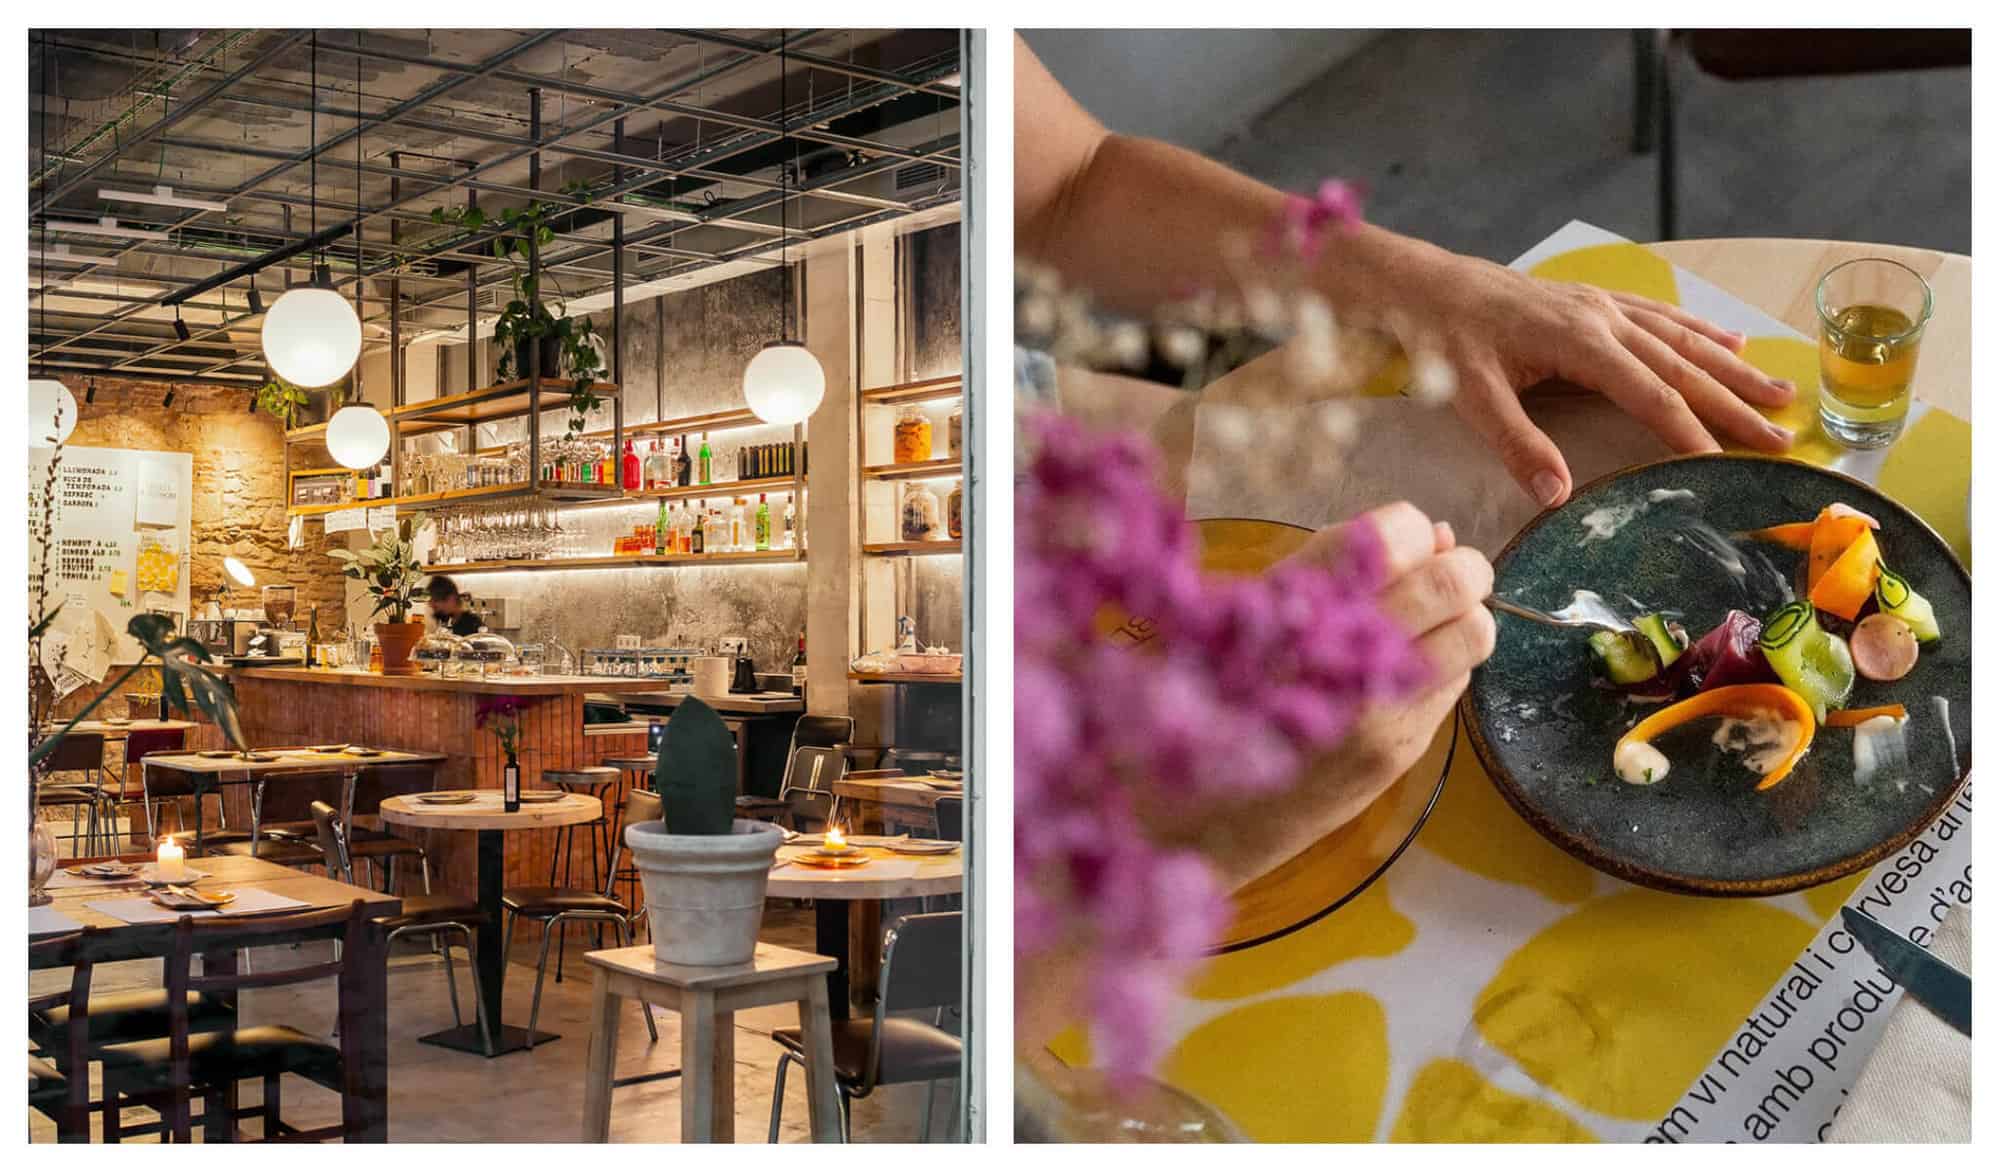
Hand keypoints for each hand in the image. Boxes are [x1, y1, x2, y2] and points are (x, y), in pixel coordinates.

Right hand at [1145, 502, 1494, 890]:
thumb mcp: (1249, 609)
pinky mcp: (1398, 749)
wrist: (1194, 814)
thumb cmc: (1211, 695)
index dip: (1409, 531)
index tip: (1396, 546)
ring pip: (1475, 631)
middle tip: (1437, 580)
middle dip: (1459, 569)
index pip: (1400, 532)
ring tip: (1425, 631)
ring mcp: (1376, 705)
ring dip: (1461, 621)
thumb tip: (1440, 535)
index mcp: (1292, 597)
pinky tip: (1397, 677)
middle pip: (1453, 579)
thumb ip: (1339, 566)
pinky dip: (1443, 668)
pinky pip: (1457, 683)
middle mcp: (1338, 648)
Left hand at [1329, 232, 1796, 506]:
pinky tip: (1733, 341)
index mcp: (1579, 341)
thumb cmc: (1443, 337)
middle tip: (1783, 437)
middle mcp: (1602, 318)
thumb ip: (1516, 444)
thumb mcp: (1469, 396)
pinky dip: (1700, 331)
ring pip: (1683, 338)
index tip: (1726, 464)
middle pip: (1683, 366)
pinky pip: (1661, 316)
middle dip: (1735, 403)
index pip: (1649, 393)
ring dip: (1734, 368)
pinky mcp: (1594, 301)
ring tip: (1781, 395)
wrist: (1424, 282)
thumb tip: (1557, 495)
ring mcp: (1602, 305)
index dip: (1690, 431)